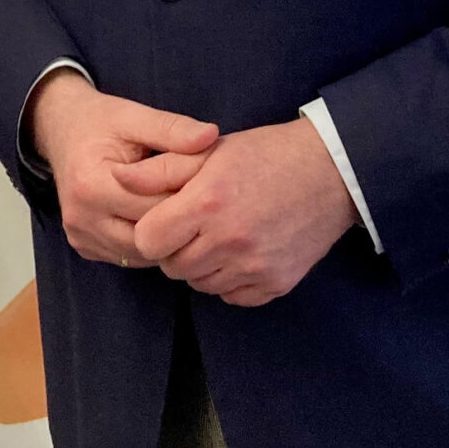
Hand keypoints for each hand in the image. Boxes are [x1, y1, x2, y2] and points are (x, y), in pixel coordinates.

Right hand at [28, 71, 217, 267]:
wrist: (61, 131)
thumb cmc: (99, 122)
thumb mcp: (134, 115)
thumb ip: (172, 129)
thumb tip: (210, 137)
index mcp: (91, 185)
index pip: (156, 204)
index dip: (187, 191)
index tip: (206, 175)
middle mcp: (81, 219)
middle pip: (150, 234)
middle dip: (179, 216)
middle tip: (201, 195)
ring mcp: (81, 237)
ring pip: (143, 252)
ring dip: (167, 234)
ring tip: (181, 206)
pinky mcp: (84, 248)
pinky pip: (130, 256)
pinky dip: (150, 242)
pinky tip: (160, 217)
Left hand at [130, 117, 354, 305]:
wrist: (331, 173)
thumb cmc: (265, 155)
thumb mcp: (209, 151)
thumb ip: (160, 170)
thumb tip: (117, 178)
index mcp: (207, 204)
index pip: (148, 241)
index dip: (151, 230)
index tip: (165, 219)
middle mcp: (229, 241)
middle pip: (173, 267)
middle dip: (175, 248)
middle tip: (195, 225)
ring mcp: (255, 266)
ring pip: (201, 284)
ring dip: (202, 265)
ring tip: (219, 235)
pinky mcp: (276, 283)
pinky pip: (233, 296)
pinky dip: (231, 280)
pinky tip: (241, 252)